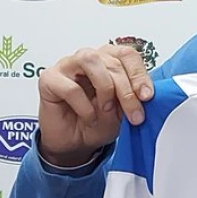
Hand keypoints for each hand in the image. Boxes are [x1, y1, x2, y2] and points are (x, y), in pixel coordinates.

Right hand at [37, 44, 153, 166]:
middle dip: (127, 91)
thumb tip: (146, 94)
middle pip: (112, 62)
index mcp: (110, 59)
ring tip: (108, 109)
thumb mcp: (124, 111)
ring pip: (90, 61)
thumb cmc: (99, 121)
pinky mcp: (49, 79)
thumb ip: (134, 98)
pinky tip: (89, 118)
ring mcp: (67, 65)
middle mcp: (89, 57)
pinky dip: (84, 106)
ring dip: (105, 88)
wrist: (75, 142)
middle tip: (135, 115)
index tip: (147, 96)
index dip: (139, 74)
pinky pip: (70, 87)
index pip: (128, 54)